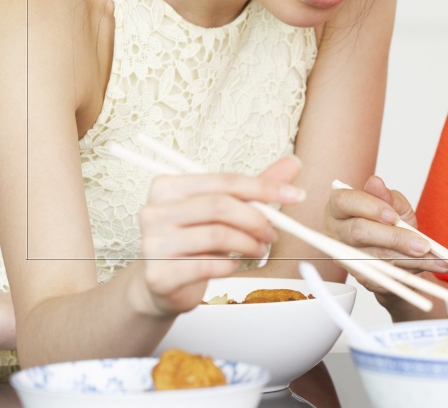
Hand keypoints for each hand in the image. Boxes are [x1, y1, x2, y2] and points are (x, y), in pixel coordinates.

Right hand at [132, 156, 304, 316]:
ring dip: (248, 243)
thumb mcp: (223, 211)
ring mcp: (153, 243)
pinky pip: (207, 266)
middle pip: (220, 206)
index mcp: (168, 186)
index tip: (295, 195)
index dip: (263, 187)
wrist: (161, 285)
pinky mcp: (158, 275)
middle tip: (272, 232)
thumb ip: (254, 189)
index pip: (224, 181)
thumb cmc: (194, 241)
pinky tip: (233, 264)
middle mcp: (154, 211)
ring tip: (258, 249)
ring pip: (217, 235)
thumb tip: (291, 163)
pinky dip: (230, 265)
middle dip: (256, 219)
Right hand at [324, 176, 447, 297]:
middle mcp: (336, 231)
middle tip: (422, 244)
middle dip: (394, 238)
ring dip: (408, 258)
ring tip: (435, 256)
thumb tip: (376, 183)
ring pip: (375, 257)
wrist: (394, 250)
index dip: (370, 208)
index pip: (346, 202)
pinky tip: (431, 265)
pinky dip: (411, 269)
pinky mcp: (360, 275)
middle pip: (359, 232)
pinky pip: (385, 274)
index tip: (394, 216)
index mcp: (339, 206)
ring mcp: (346, 255)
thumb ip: (387, 196)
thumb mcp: (393, 204)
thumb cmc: (388, 221)